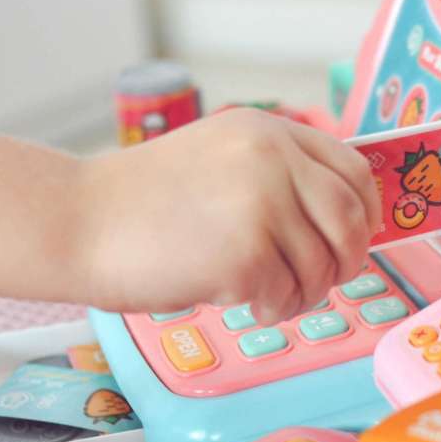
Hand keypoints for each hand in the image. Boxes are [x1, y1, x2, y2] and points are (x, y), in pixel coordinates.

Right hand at [76, 108, 379, 323]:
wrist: (77, 223)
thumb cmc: (140, 203)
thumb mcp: (219, 157)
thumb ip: (275, 173)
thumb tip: (339, 217)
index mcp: (268, 131)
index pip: (353, 169)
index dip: (363, 212)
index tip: (354, 238)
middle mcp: (272, 160)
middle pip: (351, 219)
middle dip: (346, 259)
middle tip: (325, 280)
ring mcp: (262, 206)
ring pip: (322, 266)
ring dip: (303, 293)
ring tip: (268, 297)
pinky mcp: (248, 255)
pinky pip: (288, 295)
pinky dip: (273, 309)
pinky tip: (242, 303)